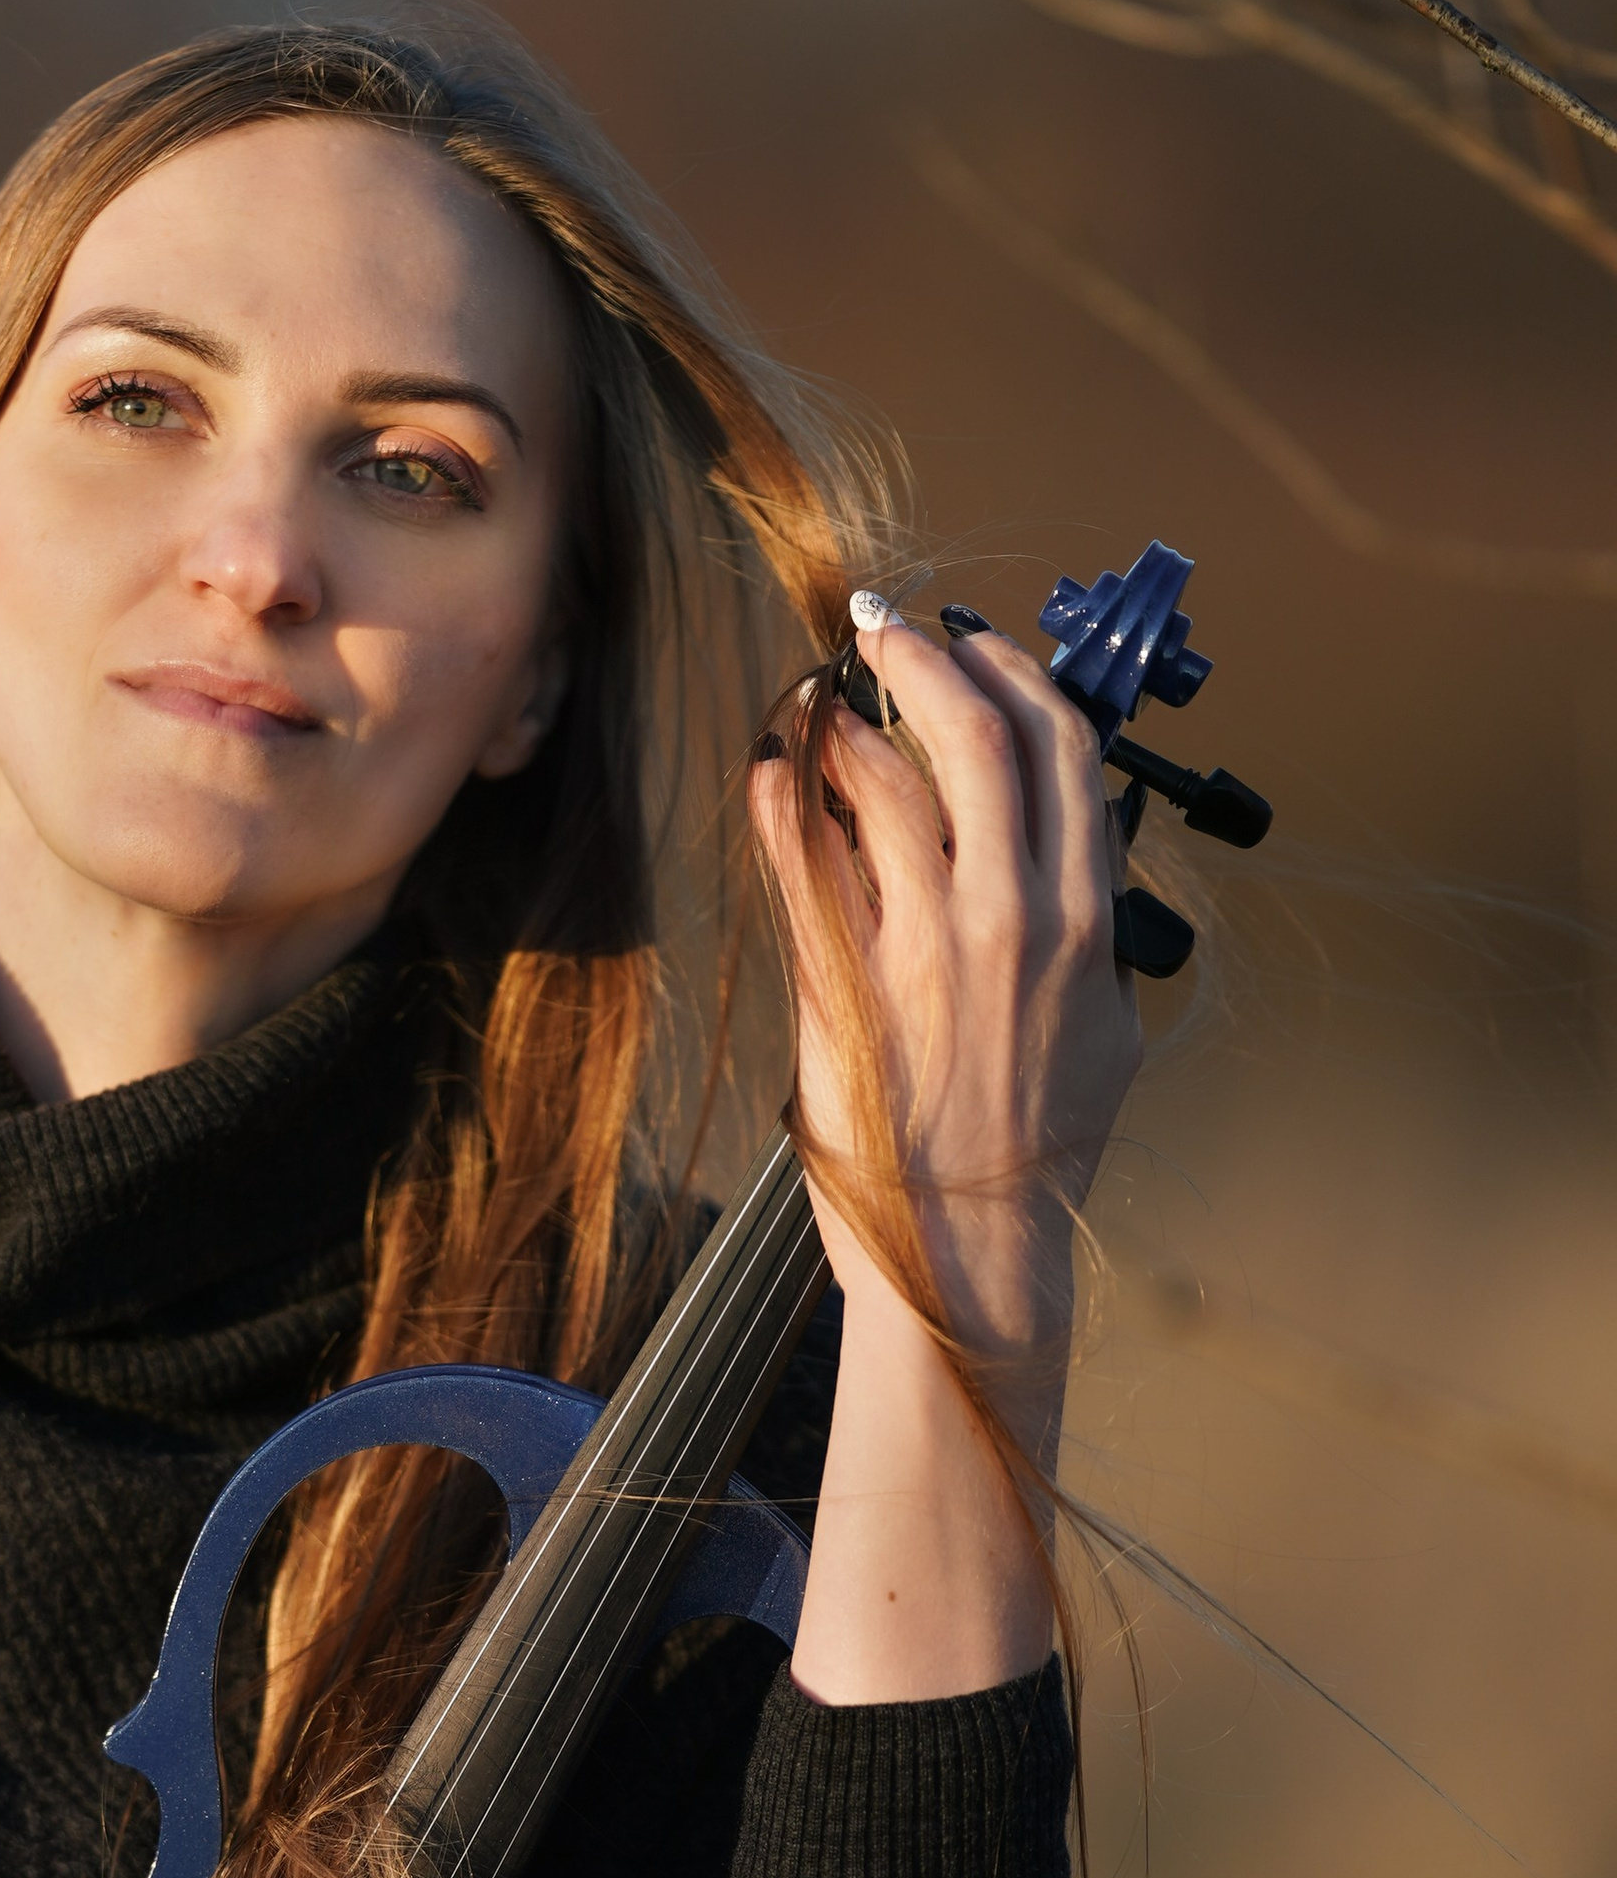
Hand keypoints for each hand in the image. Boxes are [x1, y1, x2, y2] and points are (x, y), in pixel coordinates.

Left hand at [752, 595, 1142, 1429]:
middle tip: (884, 628)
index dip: (1016, 677)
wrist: (969, 1249)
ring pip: (884, 784)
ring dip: (845, 721)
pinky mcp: (845, 986)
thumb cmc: (1036, 1154)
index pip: (1063, 753)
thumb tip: (1078, 879)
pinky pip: (804, 861)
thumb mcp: (1106, 1036)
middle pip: (977, 736)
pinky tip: (771, 771)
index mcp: (1084, 922)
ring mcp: (924, 948)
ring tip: (821, 700)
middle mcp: (1010, 917)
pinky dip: (783, 800)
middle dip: (928, 658)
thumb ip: (1092, 945)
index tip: (981, 647)